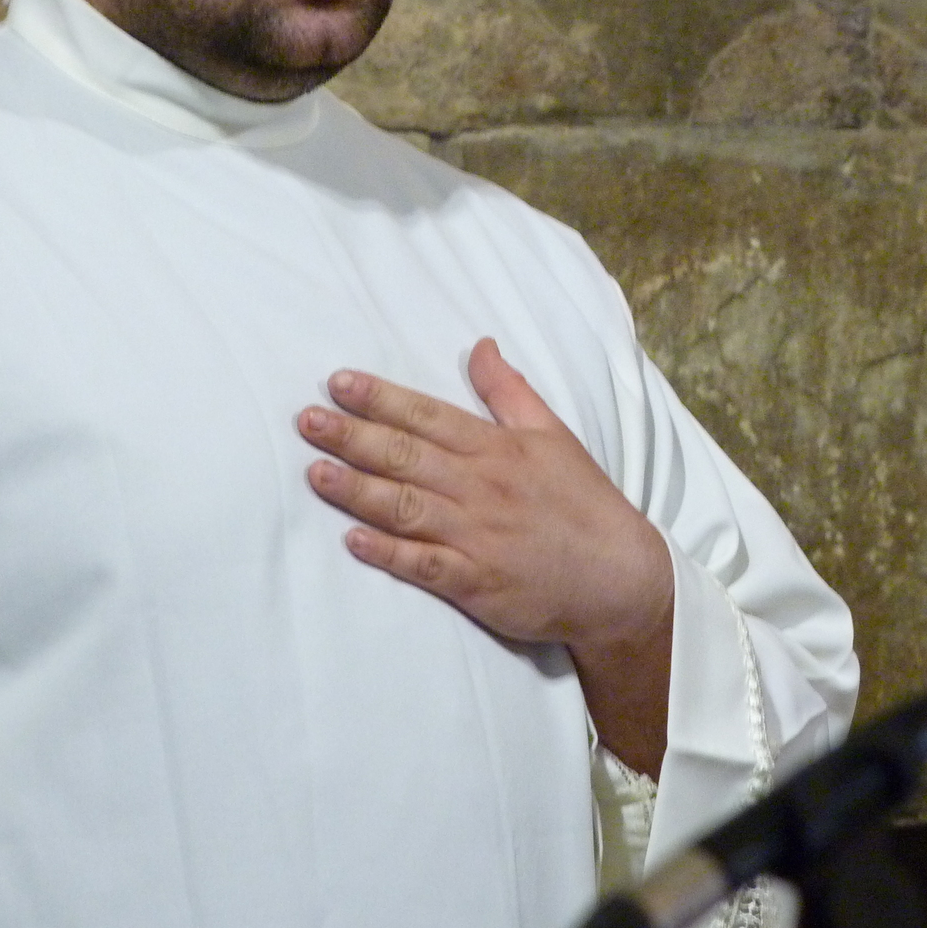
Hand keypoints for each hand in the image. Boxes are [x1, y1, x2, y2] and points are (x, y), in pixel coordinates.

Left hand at [299, 338, 673, 772]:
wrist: (620, 577)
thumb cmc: (583, 502)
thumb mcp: (552, 433)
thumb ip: (508, 390)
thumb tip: (480, 344)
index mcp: (497, 448)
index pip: (428, 416)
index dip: (381, 398)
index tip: (338, 382)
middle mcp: (482, 488)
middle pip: (407, 456)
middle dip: (353, 436)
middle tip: (306, 421)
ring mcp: (478, 537)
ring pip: (407, 507)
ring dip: (358, 490)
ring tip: (315, 473)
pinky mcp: (478, 583)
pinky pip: (425, 567)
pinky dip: (389, 554)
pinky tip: (353, 541)